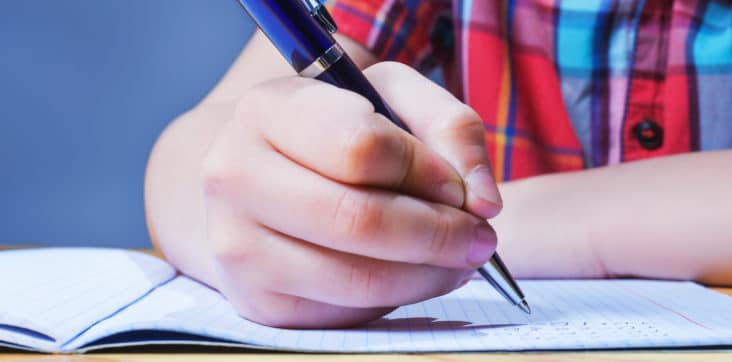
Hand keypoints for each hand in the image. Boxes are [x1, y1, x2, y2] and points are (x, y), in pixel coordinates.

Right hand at [198, 62, 501, 327]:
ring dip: (430, 274)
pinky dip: (401, 298)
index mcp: (264, 111)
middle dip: (440, 234)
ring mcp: (237, 246)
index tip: (460, 185)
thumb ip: (450, 125)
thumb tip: (483, 200)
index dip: (429, 171)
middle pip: (359, 221)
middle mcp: (234, 178)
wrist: (264, 174)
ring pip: (358, 278)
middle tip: (481, 236)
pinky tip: (417, 272)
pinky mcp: (257, 302)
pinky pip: (348, 312)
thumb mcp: (393, 96)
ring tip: (460, 256)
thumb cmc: (338, 127)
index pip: (362, 148)